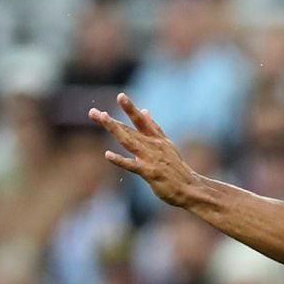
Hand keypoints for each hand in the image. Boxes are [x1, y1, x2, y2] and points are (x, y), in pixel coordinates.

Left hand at [88, 93, 199, 207]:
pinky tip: (108, 155)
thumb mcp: (166, 144)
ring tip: (102, 119)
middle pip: (130, 129)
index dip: (131, 108)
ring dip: (114, 129)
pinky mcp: (150, 172)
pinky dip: (120, 160)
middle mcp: (153, 145)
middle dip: (111, 120)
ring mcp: (151, 158)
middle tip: (94, 112)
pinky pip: (132, 165)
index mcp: (157, 139)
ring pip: (128, 140)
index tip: (120, 96)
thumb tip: (145, 111)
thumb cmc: (175, 168)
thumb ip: (153, 128)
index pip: (142, 120)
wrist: (190, 187)